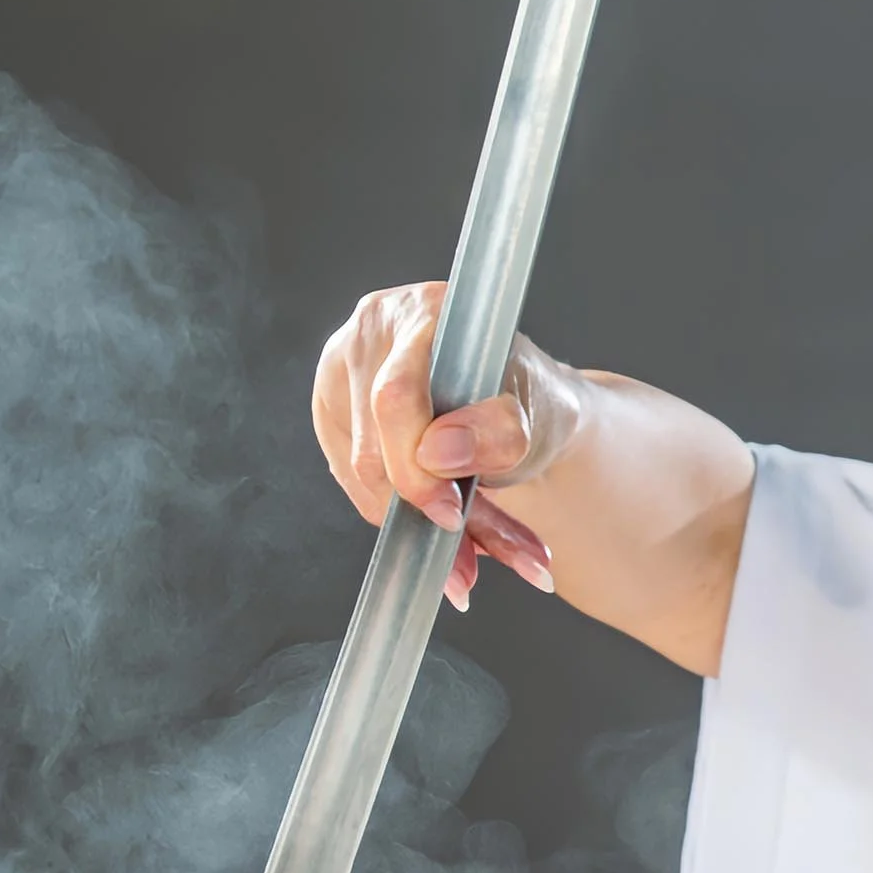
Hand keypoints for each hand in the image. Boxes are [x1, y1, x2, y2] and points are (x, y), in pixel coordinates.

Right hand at [311, 280, 578, 608]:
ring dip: (417, 528)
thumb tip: (437, 453)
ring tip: (468, 556)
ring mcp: (343, 373)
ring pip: (361, 475)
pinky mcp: (334, 417)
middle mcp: (373, 332)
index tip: (453, 513)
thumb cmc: (529, 403)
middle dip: (423, 511)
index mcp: (425, 311)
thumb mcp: (538, 417)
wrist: (521, 415)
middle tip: (466, 560)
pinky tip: (445, 534)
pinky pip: (354, 484)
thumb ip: (498, 430)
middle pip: (372, 445)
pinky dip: (401, 521)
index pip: (396, 395)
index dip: (418, 464)